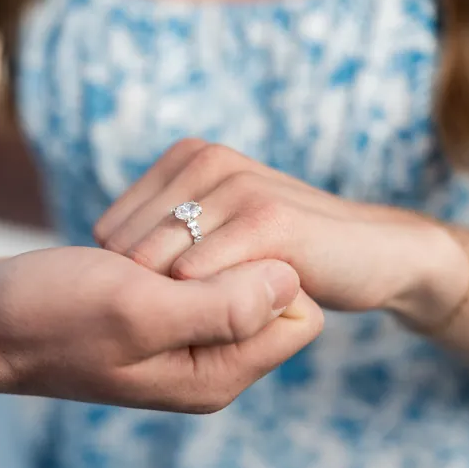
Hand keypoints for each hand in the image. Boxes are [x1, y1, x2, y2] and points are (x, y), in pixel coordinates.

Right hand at [0, 246, 322, 412]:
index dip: (270, 273)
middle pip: (267, 295)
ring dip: (190, 252)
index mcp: (217, 373)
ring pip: (226, 276)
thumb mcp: (140, 309)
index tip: (211, 255)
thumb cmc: (50, 316)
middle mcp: (206, 360)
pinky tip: (126, 256)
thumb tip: (294, 279)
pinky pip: (190, 271)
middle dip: (228, 261)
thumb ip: (225, 305)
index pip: (299, 317)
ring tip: (135, 261)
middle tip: (163, 258)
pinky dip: (167, 252)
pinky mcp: (155, 312)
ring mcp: (180, 336)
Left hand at [93, 139, 468, 325]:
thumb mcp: (214, 226)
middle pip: (127, 252)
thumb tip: (100, 259)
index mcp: (185, 156)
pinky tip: (239, 311)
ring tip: (221, 308)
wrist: (368, 253)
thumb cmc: (280, 253)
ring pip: (155, 267)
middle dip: (151, 292)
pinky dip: (204, 306)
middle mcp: (205, 159)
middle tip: (199, 309)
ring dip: (177, 305)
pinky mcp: (268, 219)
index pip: (109, 232)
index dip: (132, 278)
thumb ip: (162, 228)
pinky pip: (197, 277)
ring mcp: (236, 184)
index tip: (176, 295)